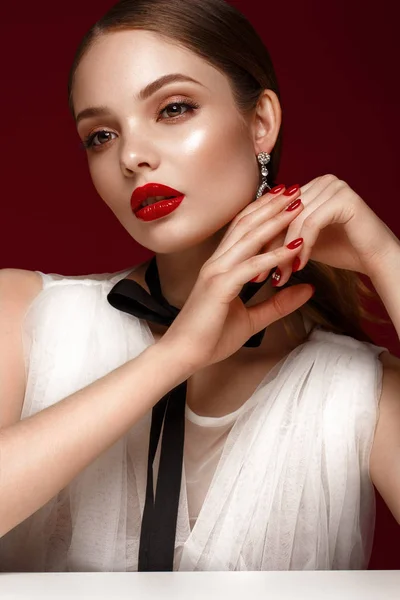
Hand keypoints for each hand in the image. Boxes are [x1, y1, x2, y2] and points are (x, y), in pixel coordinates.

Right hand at [159, 187, 313, 371]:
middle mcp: (217, 262)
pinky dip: (274, 255)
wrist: (183, 355)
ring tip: (298, 205)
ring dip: (276, 220)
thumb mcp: (252, 319)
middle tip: (296, 189)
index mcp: (221, 266)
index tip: (286, 198)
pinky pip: (251, 266)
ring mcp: (217, 272)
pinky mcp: (219, 286)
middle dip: (272, 205)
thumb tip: (307, 289)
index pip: (243, 229)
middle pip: (247, 224)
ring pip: (250, 238)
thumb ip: (278, 303)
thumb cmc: (210, 337)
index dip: (264, 210)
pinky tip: (294, 247)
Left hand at [252, 174, 399, 285]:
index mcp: (310, 186)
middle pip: (282, 215)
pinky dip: (304, 246)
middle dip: (269, 248)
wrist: (376, 258)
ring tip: (281, 275)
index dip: (260, 240)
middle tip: (258, 275)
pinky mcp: (342, 197)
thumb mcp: (304, 240)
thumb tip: (249, 241)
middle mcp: (320, 181)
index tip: (249, 267)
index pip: (276, 212)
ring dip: (284, 251)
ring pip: (294, 221)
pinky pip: (312, 223)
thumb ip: (282, 234)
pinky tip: (301, 265)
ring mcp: (332, 186)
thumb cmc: (342, 250)